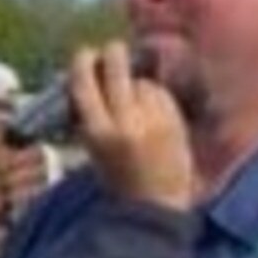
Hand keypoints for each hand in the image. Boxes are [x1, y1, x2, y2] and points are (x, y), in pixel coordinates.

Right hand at [69, 41, 192, 210]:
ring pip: (141, 80)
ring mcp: (153, 118)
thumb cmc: (118, 178)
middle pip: (116, 64)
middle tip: (113, 53)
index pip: (84, 80)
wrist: (156, 204)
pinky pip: (161, 93)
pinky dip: (156, 97)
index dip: (83, 61)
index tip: (86, 55)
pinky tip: (154, 113)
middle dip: (113, 54)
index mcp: (98, 131)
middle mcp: (125, 120)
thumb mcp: (93, 148)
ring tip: (137, 103)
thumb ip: (89, 112)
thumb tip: (87, 73)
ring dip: (137, 84)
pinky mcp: (174, 119)